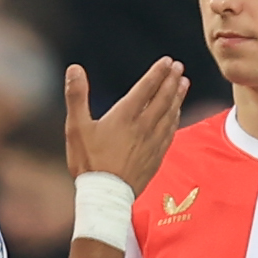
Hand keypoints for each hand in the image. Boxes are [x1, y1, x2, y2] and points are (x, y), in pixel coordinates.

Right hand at [64, 56, 188, 190]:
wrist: (105, 196)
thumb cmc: (88, 161)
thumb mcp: (76, 127)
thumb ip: (76, 96)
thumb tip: (74, 69)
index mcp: (125, 116)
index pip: (146, 88)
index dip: (157, 73)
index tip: (167, 61)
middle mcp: (143, 127)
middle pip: (163, 99)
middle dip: (172, 81)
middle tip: (179, 67)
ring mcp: (152, 143)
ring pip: (170, 115)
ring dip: (177, 97)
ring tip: (183, 84)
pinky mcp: (156, 157)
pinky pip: (170, 133)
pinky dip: (175, 119)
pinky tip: (177, 114)